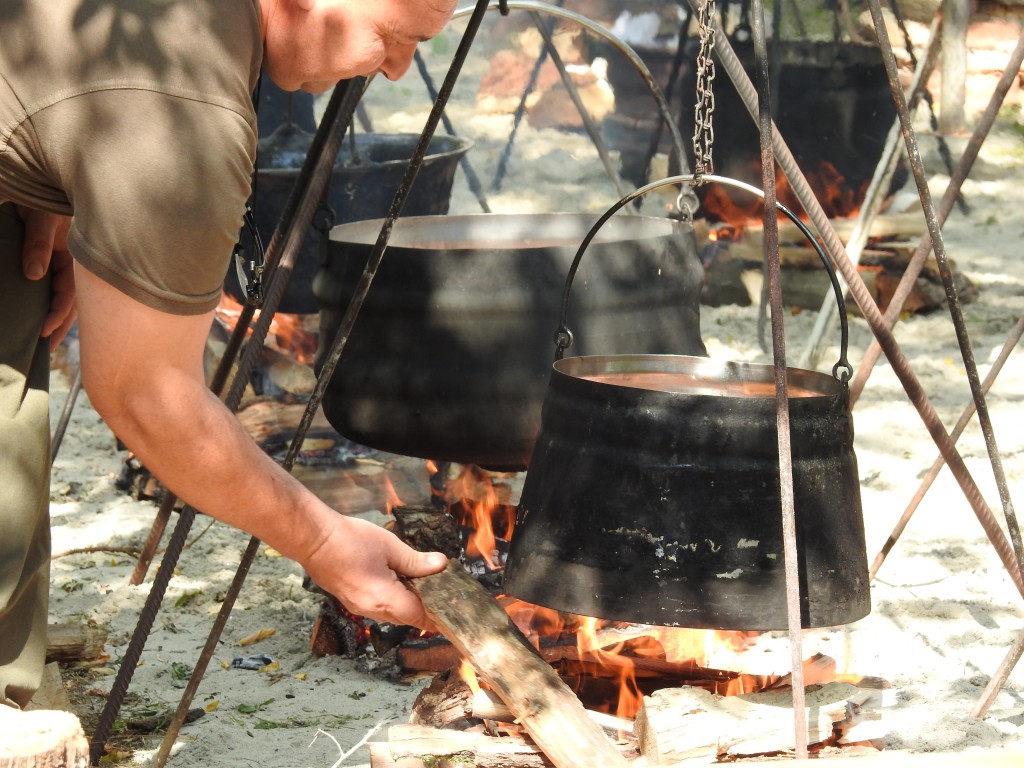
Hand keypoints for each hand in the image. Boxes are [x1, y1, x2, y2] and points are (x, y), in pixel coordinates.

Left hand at [17, 205, 75, 349]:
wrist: (39, 172)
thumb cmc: (46, 192)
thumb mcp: (42, 216)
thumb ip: (38, 243)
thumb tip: (33, 274)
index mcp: (76, 255)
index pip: (71, 295)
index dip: (58, 315)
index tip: (44, 333)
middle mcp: (71, 260)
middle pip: (69, 299)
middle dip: (59, 324)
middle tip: (46, 347)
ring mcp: (61, 257)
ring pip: (62, 292)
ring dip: (55, 313)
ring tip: (45, 337)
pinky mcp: (51, 252)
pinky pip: (53, 281)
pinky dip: (48, 298)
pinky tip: (42, 308)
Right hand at [302, 515, 447, 629]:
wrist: (313, 539)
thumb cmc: (350, 540)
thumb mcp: (390, 546)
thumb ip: (416, 561)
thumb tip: (440, 565)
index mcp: (385, 600)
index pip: (420, 618)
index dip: (438, 617)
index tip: (453, 612)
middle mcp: (372, 610)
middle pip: (407, 618)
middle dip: (425, 608)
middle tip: (443, 590)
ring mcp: (359, 607)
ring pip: (393, 613)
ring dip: (409, 602)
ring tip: (424, 583)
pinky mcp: (351, 600)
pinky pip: (379, 606)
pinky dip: (393, 598)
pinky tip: (399, 580)